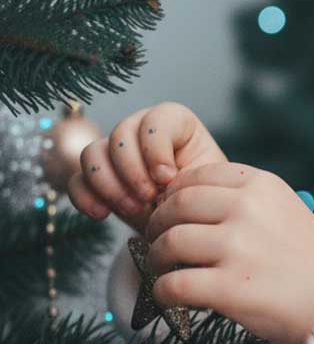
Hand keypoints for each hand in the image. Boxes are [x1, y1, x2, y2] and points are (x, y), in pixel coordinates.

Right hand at [67, 102, 227, 235]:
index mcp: (176, 124)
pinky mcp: (97, 179)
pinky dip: (85, 197)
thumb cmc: (203, 199)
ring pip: (92, 153)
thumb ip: (189, 175)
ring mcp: (115, 153)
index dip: (156, 148)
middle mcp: (141, 131)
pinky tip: (102, 214)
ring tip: (133, 209)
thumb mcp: (206, 184)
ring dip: (109, 184)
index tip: (168, 178)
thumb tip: (162, 181)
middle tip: (148, 198)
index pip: (156, 119)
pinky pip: (76, 180)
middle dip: (132, 170)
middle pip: (120, 134)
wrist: (189, 224)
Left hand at [142, 161, 313, 343]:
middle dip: (158, 225)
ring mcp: (238, 248)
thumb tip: (185, 203)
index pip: (197, 176)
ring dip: (157, 259)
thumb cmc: (313, 263)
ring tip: (164, 270)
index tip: (172, 213)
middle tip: (157, 242)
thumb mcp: (287, 211)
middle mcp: (248, 209)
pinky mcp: (229, 288)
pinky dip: (163, 293)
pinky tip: (170, 297)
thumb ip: (246, 201)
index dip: (175, 195)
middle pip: (176, 206)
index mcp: (263, 185)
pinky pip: (172, 285)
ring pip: (169, 243)